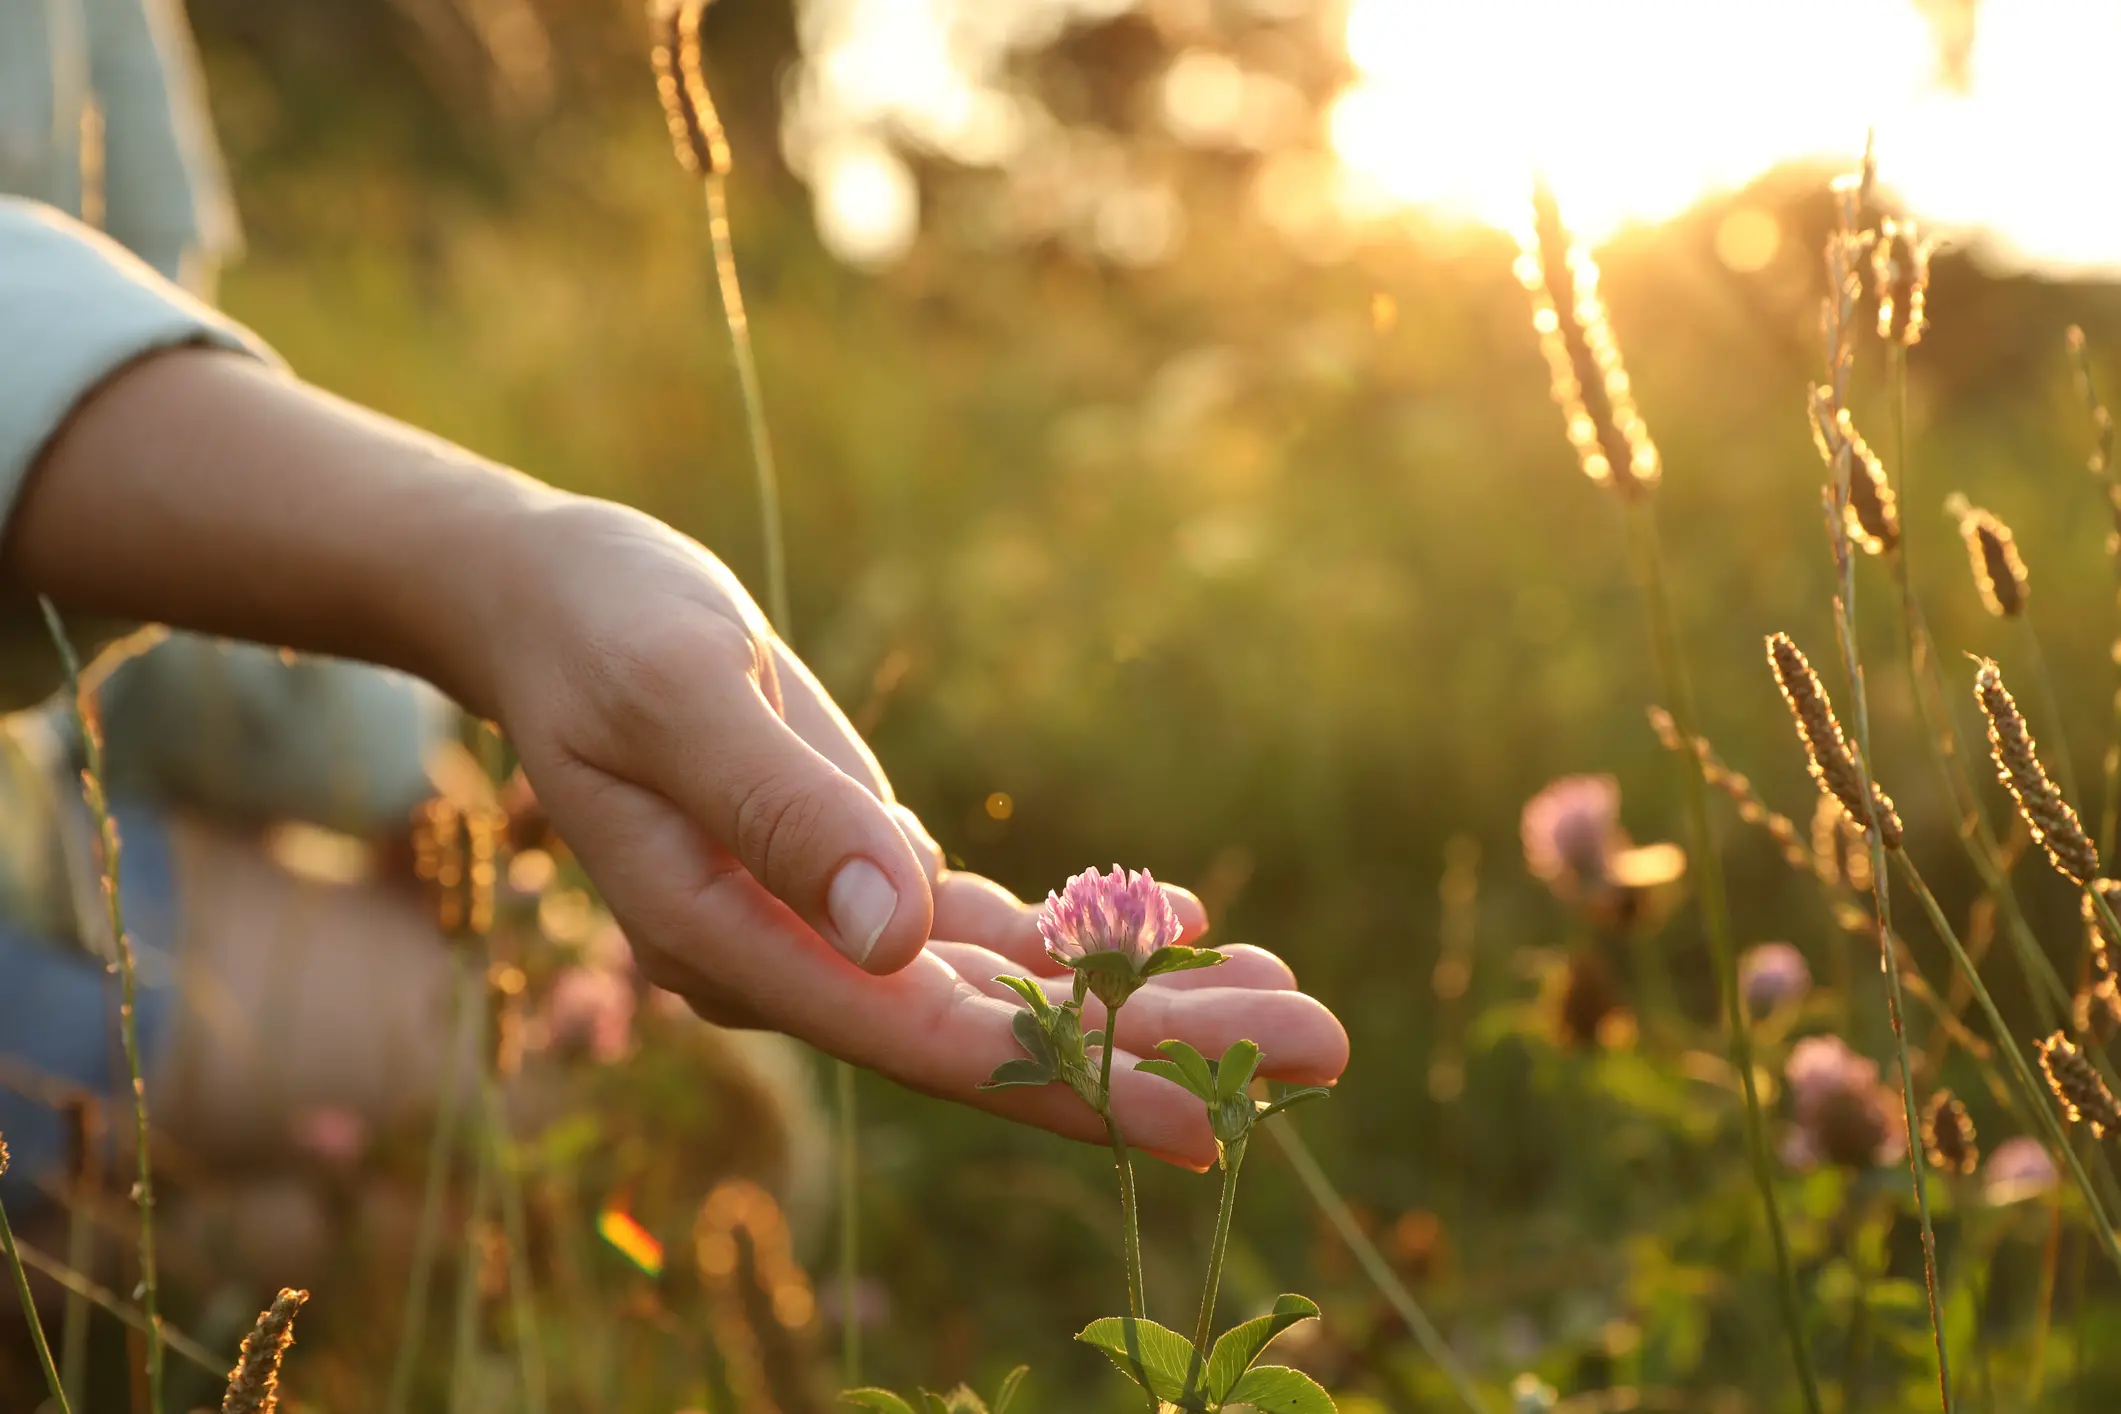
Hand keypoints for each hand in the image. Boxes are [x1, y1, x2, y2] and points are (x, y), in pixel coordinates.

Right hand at [481, 498, 1347, 1168]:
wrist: (553, 603)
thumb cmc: (599, 628)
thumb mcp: (676, 692)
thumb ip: (783, 812)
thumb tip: (899, 935)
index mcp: (733, 946)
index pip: (930, 1045)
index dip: (1078, 1086)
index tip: (1215, 1120)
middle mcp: (793, 966)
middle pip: (999, 1038)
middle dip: (1160, 1052)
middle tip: (1328, 1046)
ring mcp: (830, 931)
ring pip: (1011, 994)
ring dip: (1150, 1003)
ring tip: (1295, 1003)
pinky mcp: (858, 879)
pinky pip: (993, 935)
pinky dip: (1092, 939)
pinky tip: (1192, 930)